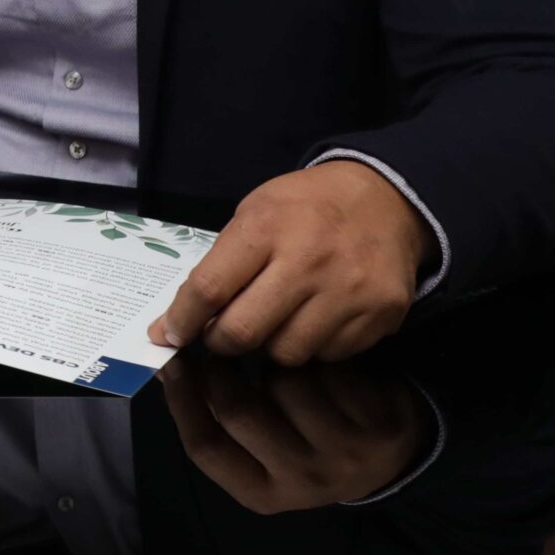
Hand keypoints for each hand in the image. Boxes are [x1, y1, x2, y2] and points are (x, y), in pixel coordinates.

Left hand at [147, 159, 433, 365]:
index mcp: (266, 227)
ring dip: (270, 344)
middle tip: (220, 334)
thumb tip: (175, 324)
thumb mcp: (255, 213)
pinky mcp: (380, 314)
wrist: (385, 199)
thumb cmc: (304, 207)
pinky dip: (312, 345)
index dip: (181, 319)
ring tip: (276, 318)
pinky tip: (315, 317)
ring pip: (286, 353)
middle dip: (220, 341)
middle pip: (243, 333)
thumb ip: (220, 266)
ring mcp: (349, 291)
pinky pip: (328, 355)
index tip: (168, 334)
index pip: (209, 288)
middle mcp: (308, 261)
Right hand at [160, 349, 433, 511]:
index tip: (171, 361)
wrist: (389, 459)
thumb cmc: (304, 447)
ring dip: (278, 363)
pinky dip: (319, 360)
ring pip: (286, 383)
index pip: (205, 447)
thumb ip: (217, 418)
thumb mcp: (260, 451)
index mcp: (263, 495)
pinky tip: (324, 367)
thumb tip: (169, 368)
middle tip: (217, 345)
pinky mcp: (378, 425)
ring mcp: (346, 456)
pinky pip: (329, 372)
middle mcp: (304, 483)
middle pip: (239, 411)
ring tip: (283, 365)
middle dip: (220, 370)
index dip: (182, 400)